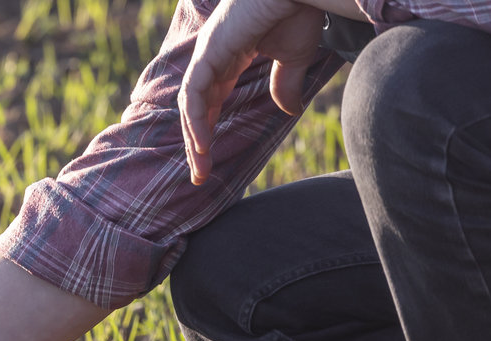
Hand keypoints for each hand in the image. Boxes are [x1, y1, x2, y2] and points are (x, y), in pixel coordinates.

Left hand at [180, 0, 324, 183]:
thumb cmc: (298, 9)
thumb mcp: (293, 57)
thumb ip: (284, 83)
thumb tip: (289, 111)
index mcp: (229, 57)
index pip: (210, 102)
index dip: (208, 131)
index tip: (210, 161)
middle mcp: (212, 56)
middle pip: (196, 108)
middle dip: (195, 143)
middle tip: (200, 175)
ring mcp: (208, 52)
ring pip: (191, 104)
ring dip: (193, 138)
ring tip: (201, 167)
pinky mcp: (210, 50)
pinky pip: (196, 92)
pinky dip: (197, 119)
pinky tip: (201, 143)